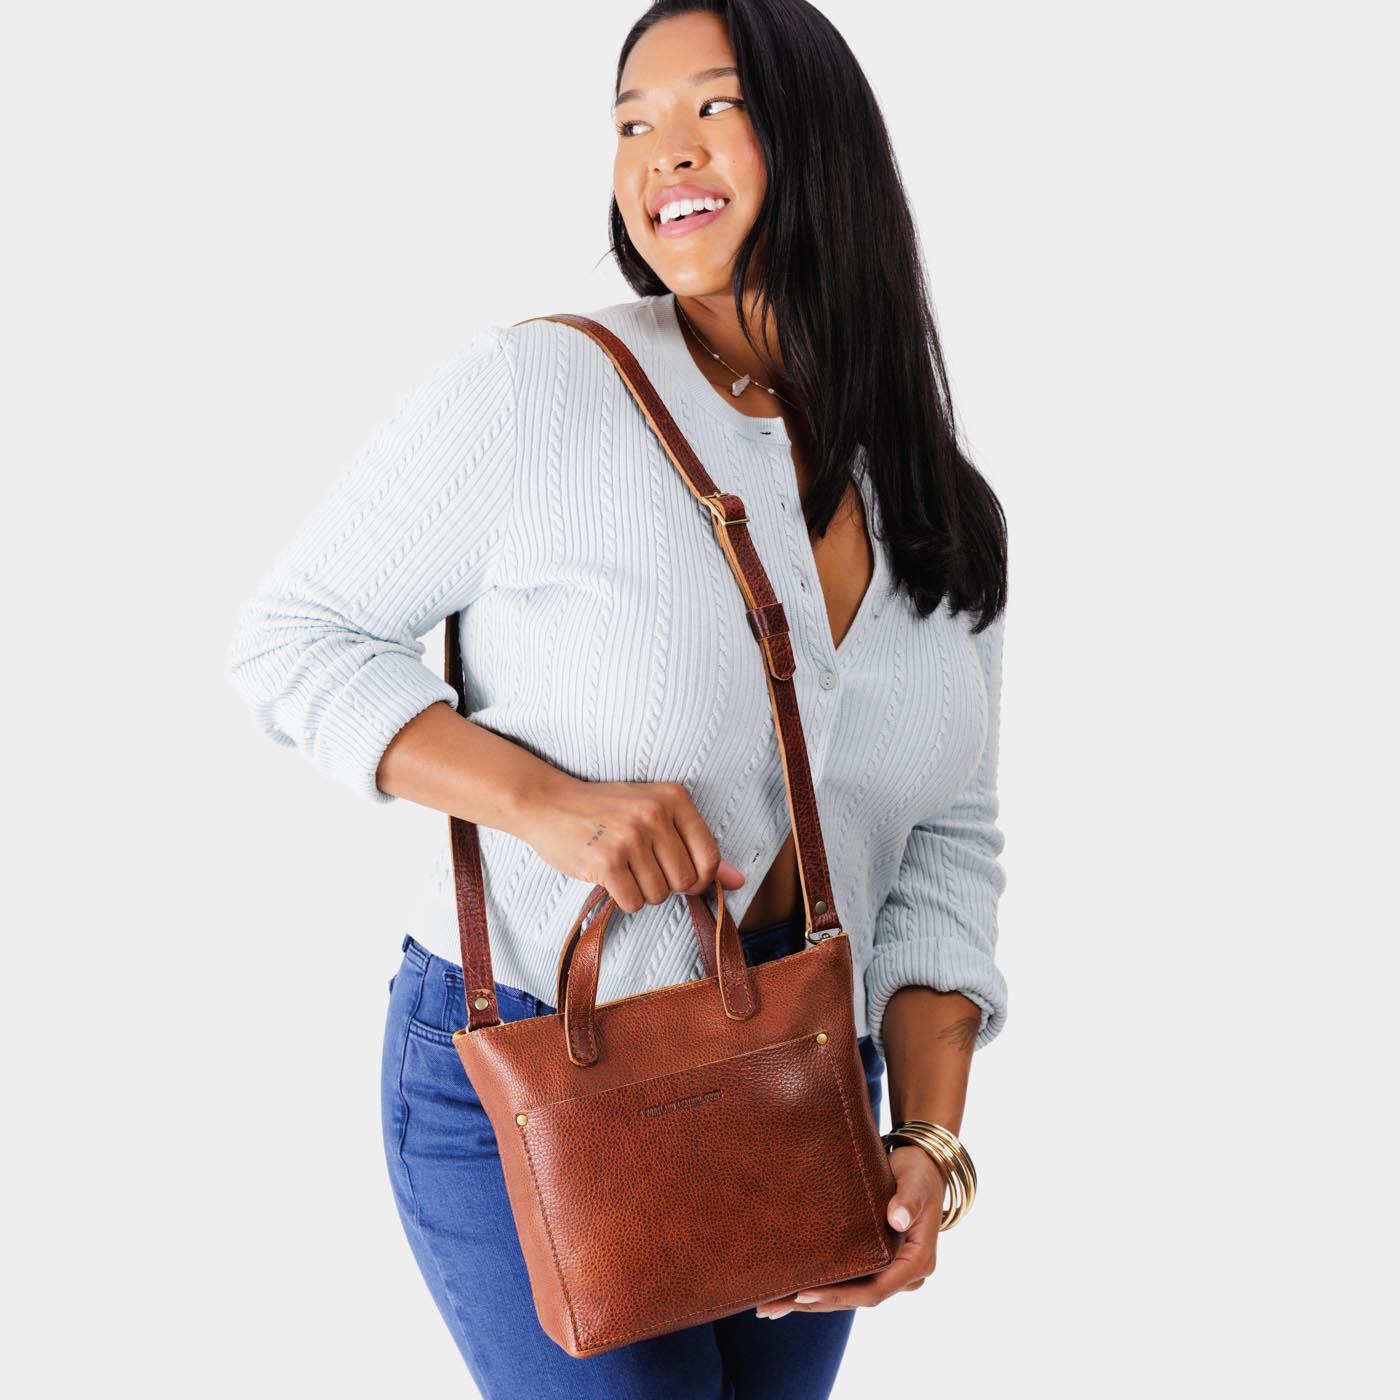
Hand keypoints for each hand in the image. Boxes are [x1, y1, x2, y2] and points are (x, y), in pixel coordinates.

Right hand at [513, 775, 745, 912]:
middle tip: (640, 866)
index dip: (698, 878)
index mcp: (674, 797)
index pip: (710, 857)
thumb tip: (738, 881)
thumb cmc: (606, 811)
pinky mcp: (606, 861)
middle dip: (665, 885)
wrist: (548, 803)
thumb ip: (697, 846)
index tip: (678, 874)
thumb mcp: (655, 814)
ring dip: (641, 891)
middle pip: (685, 881)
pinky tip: (608, 876)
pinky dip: (622, 898)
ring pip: (658, 895)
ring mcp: (630, 837)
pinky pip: (633, 903)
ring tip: (622, 866)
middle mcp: (654, 813)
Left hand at [754, 1147, 946, 1318]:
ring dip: (813, 1300)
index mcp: (917, 1262)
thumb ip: (908, 1199)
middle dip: (815, 1303)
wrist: (925, 1168)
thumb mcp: (916, 1181)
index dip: (839, 1295)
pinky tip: (792, 1291)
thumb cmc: (920, 1173)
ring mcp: (891, 1272)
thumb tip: (897, 1218)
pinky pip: (850, 1281)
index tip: (804, 1293)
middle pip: (857, 1299)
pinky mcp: (878, 1264)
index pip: (874, 1291)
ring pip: (850, 1293)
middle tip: (772, 1307)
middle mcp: (904, 1275)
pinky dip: (823, 1286)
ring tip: (771, 1306)